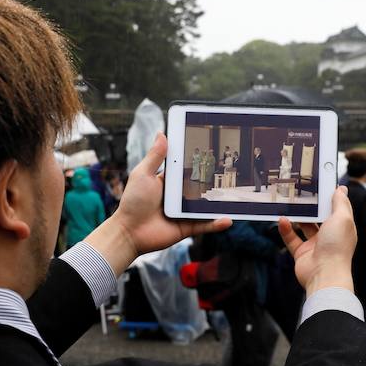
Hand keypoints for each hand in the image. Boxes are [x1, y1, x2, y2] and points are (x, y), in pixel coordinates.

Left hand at [87, 133, 230, 274]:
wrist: (128, 232)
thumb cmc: (133, 202)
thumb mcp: (143, 174)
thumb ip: (155, 156)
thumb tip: (162, 133)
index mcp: (168, 182)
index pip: (186, 169)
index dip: (198, 161)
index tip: (213, 151)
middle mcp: (178, 197)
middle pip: (200, 187)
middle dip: (215, 180)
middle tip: (233, 171)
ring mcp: (184, 212)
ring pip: (206, 206)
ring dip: (221, 202)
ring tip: (236, 195)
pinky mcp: (187, 227)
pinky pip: (205, 225)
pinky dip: (217, 223)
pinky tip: (228, 219)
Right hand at [278, 186, 355, 296]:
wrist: (324, 274)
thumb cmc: (337, 246)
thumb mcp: (342, 218)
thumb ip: (340, 203)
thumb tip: (340, 189)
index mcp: (342, 227)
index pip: (337, 209)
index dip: (330, 196)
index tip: (321, 183)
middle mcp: (330, 236)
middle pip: (319, 217)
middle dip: (311, 206)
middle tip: (300, 192)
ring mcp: (316, 245)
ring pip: (304, 227)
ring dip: (297, 217)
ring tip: (288, 204)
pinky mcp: (302, 253)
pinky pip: (292, 239)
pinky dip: (286, 230)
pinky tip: (282, 221)